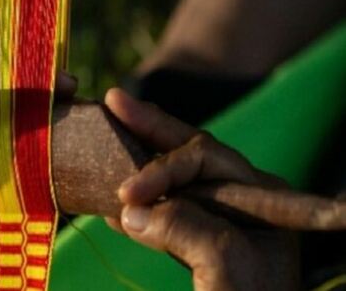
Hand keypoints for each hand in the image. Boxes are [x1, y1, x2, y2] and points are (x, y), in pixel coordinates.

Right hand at [104, 88, 298, 290]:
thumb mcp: (226, 265)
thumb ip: (185, 227)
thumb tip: (131, 209)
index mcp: (261, 199)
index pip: (204, 159)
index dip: (162, 168)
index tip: (125, 195)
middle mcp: (238, 203)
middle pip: (188, 154)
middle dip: (150, 129)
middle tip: (113, 100)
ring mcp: (215, 223)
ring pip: (171, 182)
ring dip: (136, 164)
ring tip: (107, 136)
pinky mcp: (193, 246)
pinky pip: (161, 216)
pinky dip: (135, 208)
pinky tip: (111, 205)